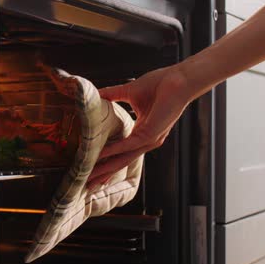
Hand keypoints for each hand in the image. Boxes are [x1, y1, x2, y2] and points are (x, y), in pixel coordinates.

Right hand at [87, 65, 192, 188]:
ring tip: (89, 175)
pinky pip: (128, 146)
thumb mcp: (128, 92)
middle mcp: (146, 141)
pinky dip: (113, 151)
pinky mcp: (150, 135)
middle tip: (86, 184)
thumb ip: (110, 95)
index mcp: (142, 132)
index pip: (122, 152)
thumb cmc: (160, 84)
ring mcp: (149, 140)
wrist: (178, 79)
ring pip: (123, 159)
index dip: (107, 161)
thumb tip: (93, 94)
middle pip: (121, 162)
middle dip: (103, 173)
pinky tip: (100, 154)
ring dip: (105, 168)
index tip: (92, 169)